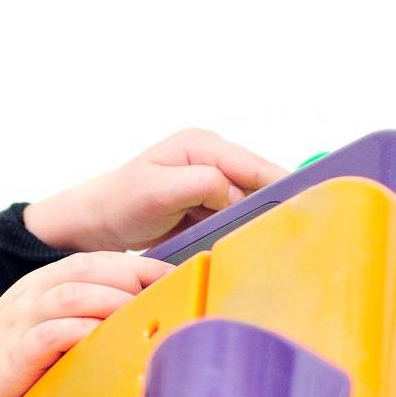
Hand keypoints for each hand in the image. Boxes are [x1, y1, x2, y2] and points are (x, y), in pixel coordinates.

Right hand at [0, 252, 170, 396]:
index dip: (139, 265)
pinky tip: (106, 339)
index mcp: (42, 283)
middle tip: (167, 295)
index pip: (97, 260)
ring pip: (75, 293)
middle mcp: (33, 293)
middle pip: (90, 269)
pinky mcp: (18, 350)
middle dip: (134, 278)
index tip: (174, 277)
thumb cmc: (12, 364)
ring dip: (113, 301)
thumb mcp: (46, 327)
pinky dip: (83, 331)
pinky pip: (54, 331)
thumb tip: (141, 317)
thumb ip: (83, 316)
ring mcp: (22, 319)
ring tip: (142, 316)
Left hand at [22, 129, 287, 251]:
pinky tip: (240, 250)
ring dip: (251, 226)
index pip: (255, 166)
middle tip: (286, 236)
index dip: (282, 186)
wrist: (88, 227)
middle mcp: (209, 161)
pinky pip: (229, 221)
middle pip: (257, 186)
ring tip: (266, 247)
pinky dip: (234, 234)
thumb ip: (200, 185)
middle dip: (269, 209)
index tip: (307, 206)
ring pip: (246, 206)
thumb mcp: (157, 192)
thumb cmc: (115, 204)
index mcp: (201, 146)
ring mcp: (206, 185)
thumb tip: (234, 190)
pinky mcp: (202, 207)